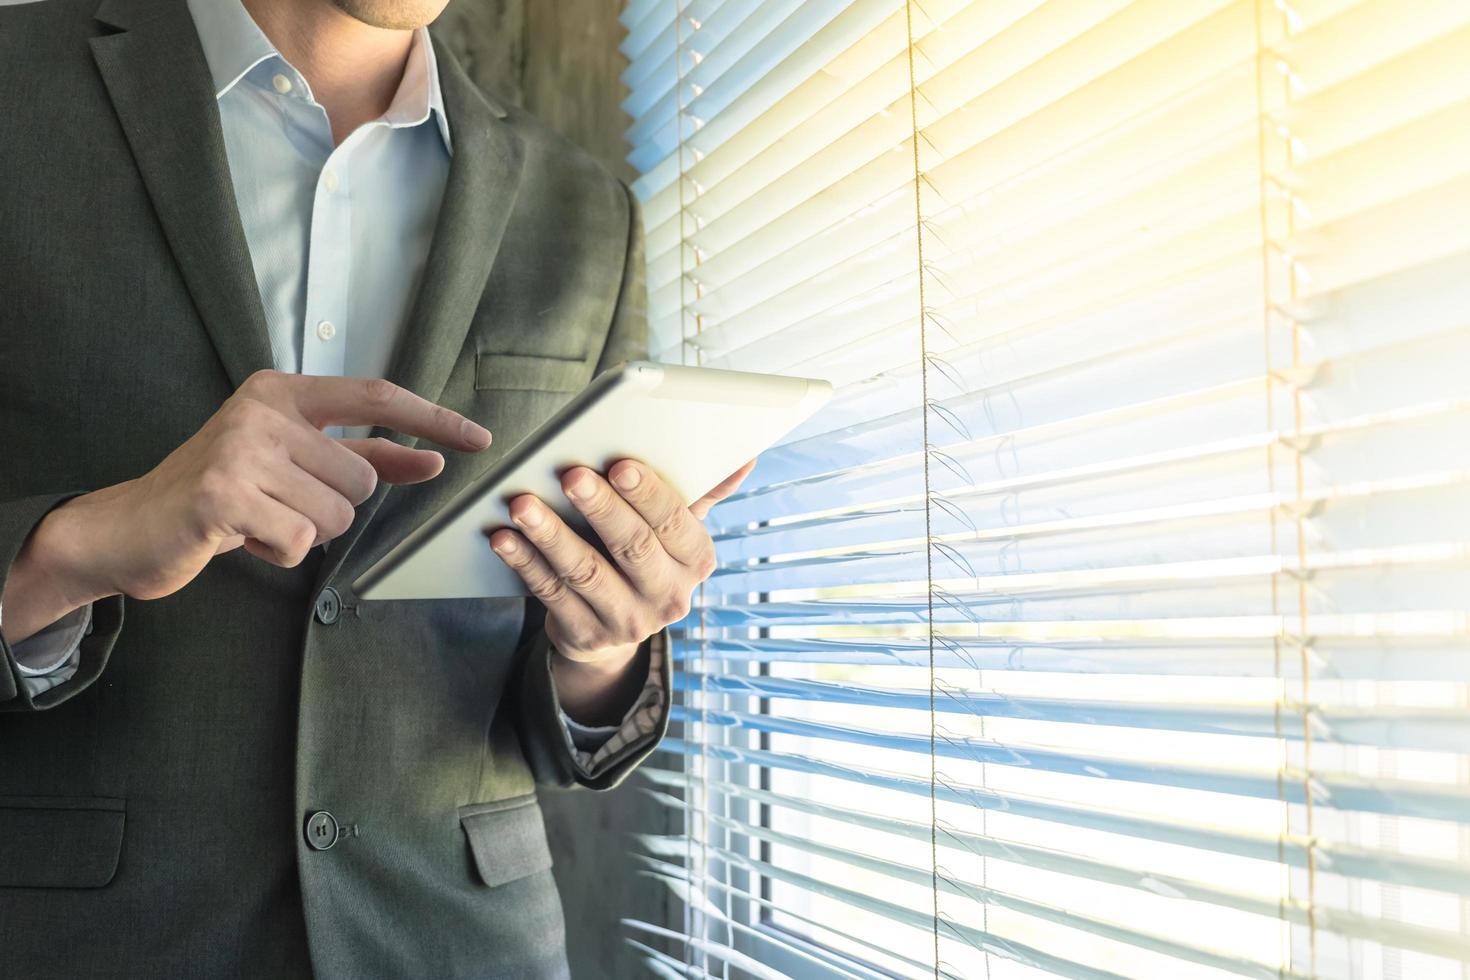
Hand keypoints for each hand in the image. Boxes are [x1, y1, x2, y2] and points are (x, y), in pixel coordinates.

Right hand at [2, 371, 491, 642]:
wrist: (130, 528)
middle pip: (361, 479)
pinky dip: (279, 553)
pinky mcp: (223, 495)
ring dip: (305, 533)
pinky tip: (240, 537)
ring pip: (336, 515)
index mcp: (282, 393)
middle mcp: (262, 411)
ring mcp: (239, 451)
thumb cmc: (223, 493)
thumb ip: (363, 456)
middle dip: (333, 509)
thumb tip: (431, 459)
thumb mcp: (294, 464)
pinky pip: (301, 543)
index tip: (479, 438)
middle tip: (278, 505)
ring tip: (257, 519)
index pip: (377, 396)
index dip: (433, 419)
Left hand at [485, 458, 754, 720]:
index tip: (620, 463)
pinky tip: (503, 538)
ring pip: (585, 573)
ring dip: (551, 536)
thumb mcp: (678, 528)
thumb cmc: (646, 556)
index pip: (675, 524)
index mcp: (696, 560)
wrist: (616, 628)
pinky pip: (550, 594)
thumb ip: (703, 491)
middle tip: (570, 474)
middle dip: (600, 509)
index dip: (649, 495)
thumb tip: (745, 457)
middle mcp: (669, 595)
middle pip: (632, 547)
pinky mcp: (586, 636)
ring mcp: (628, 622)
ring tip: (522, 504)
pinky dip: (525, 563)